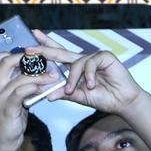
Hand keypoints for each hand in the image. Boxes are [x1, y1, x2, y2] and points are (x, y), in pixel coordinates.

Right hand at [0, 51, 58, 150]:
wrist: (4, 144)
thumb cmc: (9, 123)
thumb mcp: (10, 101)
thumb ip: (17, 88)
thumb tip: (34, 75)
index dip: (7, 53)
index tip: (25, 55)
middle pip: (5, 62)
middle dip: (26, 58)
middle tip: (42, 60)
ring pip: (18, 77)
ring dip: (38, 74)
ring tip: (52, 75)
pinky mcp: (7, 108)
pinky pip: (21, 92)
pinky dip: (34, 87)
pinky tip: (43, 89)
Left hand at [29, 30, 145, 114]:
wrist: (122, 102)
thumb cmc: (103, 98)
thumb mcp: (79, 97)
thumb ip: (64, 94)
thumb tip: (47, 96)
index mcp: (75, 68)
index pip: (56, 56)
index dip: (44, 49)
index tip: (28, 47)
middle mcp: (83, 60)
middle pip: (61, 51)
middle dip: (44, 49)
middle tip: (30, 49)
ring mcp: (94, 57)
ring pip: (76, 63)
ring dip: (73, 78)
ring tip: (74, 90)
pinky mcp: (105, 56)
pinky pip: (90, 63)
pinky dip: (88, 75)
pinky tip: (91, 85)